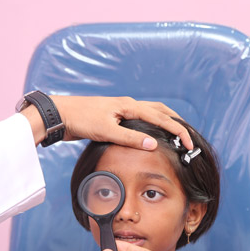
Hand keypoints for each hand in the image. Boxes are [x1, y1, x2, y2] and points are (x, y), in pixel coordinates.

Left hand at [52, 95, 193, 149]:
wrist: (60, 115)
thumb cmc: (81, 120)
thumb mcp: (107, 131)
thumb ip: (130, 138)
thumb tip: (154, 145)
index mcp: (130, 106)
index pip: (161, 118)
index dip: (178, 131)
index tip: (189, 144)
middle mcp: (128, 105)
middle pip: (160, 111)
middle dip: (176, 123)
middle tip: (188, 138)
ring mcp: (122, 110)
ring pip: (151, 114)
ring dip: (165, 122)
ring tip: (176, 134)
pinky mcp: (114, 118)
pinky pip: (140, 120)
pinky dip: (152, 126)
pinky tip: (151, 135)